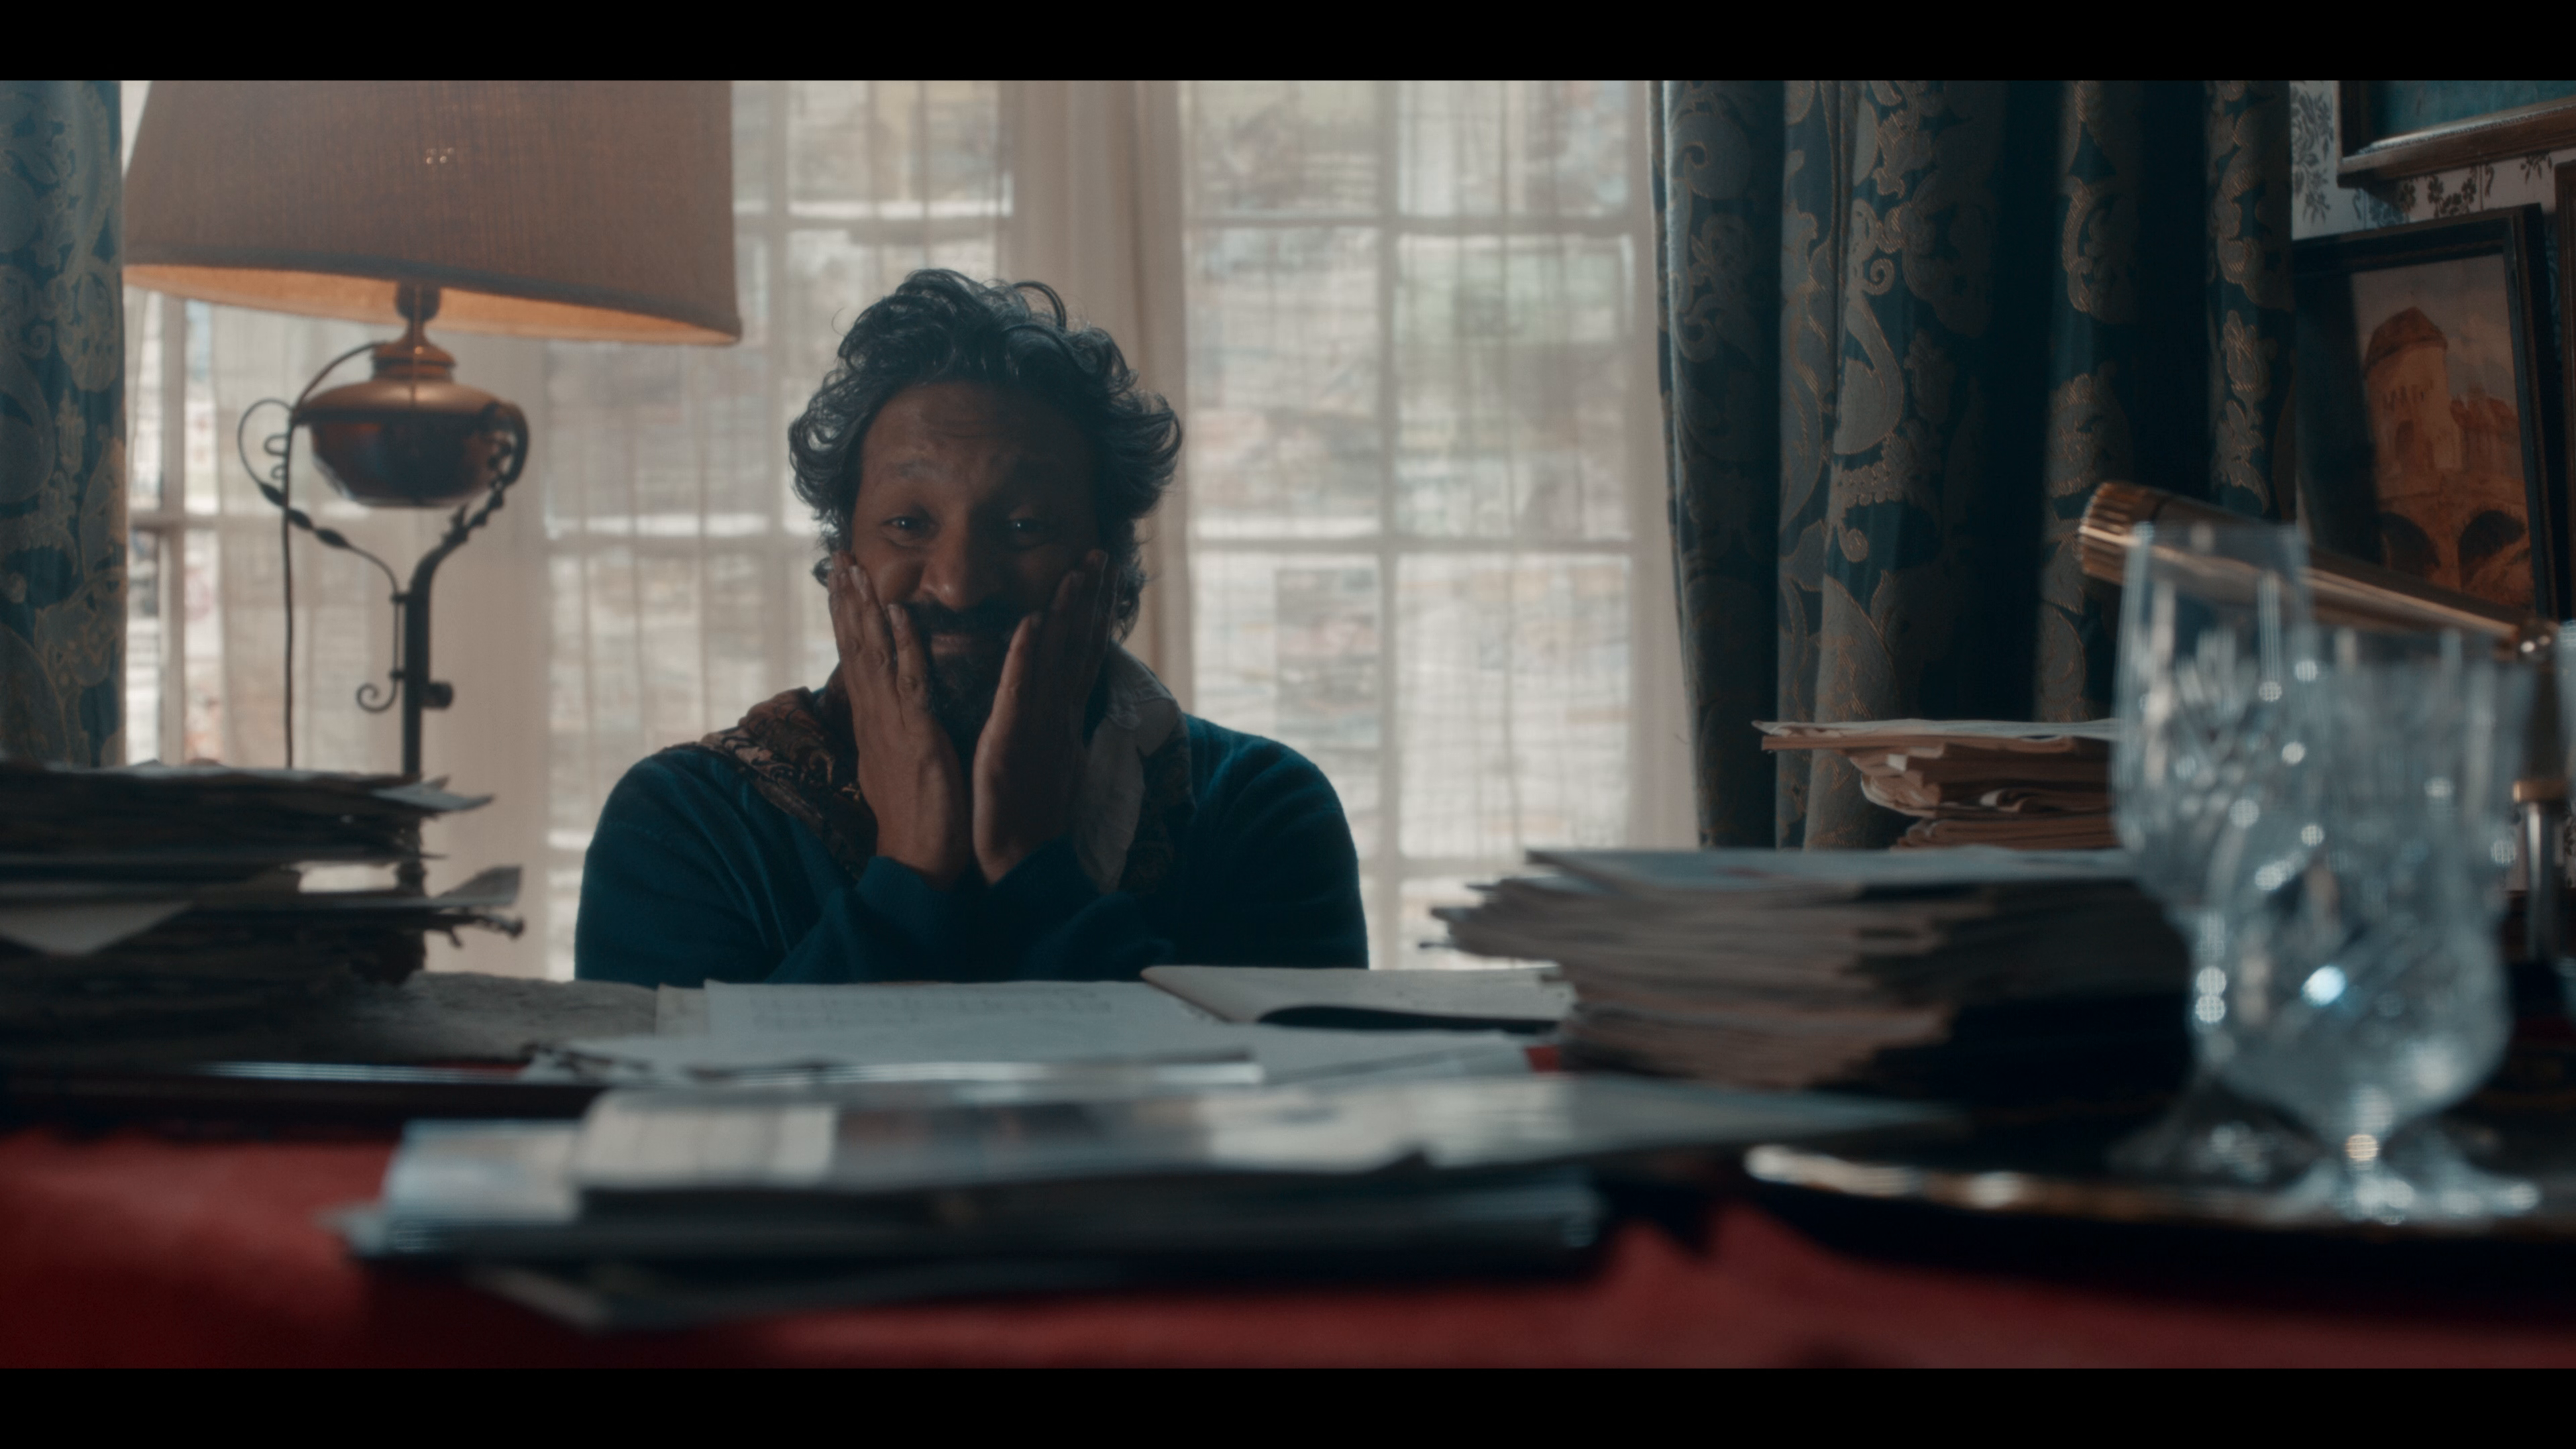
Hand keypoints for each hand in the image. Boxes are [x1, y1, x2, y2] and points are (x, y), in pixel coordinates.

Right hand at [829, 553, 970, 889]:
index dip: (846, 615)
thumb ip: (889, 729)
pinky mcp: (917, 737)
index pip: (855, 657)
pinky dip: (904, 646)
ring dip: (865, 610)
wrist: (919, 860)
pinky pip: (911, 683)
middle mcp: (874, 716)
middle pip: (855, 647)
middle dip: (846, 599)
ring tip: (856, 570)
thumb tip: (881, 710)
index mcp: (872, 720)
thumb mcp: (893, 763)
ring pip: (874, 656)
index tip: (840, 578)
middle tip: (839, 557)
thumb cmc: (914, 814)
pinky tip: (897, 614)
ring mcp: (893, 725)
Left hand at [972, 549, 1113, 883]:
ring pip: (1058, 659)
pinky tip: (1033, 621)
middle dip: (1092, 597)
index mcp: (1063, 717)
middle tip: (1101, 551)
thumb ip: (1051, 723)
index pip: (1084, 653)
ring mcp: (1039, 726)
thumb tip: (1058, 698)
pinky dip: (1027, 656)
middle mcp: (1058, 715)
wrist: (1019, 862)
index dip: (1095, 611)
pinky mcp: (1011, 741)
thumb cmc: (1026, 815)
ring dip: (1069, 611)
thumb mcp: (1046, 760)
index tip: (1102, 572)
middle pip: (1081, 645)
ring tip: (1077, 568)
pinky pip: (1020, 692)